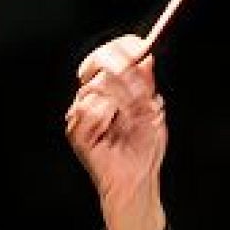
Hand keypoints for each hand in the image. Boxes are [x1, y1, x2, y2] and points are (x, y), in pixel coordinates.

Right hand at [65, 34, 169, 229]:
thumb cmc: (144, 151)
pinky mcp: (76, 131)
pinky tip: (114, 129)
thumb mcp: (152, 115)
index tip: (139, 46)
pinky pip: (89, 109)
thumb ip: (147, 87)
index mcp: (111, 90)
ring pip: (95, 86)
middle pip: (97, 64)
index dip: (121, 48)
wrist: (138, 183)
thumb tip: (147, 57)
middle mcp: (94, 97)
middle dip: (121, 71)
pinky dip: (107, 117)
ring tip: (131, 121)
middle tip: (140, 85)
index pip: (108, 56)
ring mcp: (82, 113)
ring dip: (122, 101)